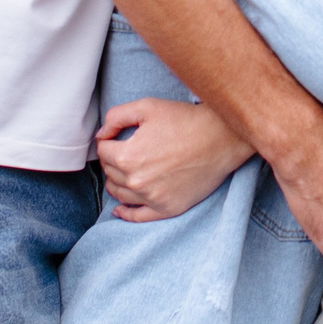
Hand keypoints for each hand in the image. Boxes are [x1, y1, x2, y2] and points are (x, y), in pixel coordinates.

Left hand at [97, 99, 254, 220]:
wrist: (221, 138)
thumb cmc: (185, 120)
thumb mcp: (147, 107)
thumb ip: (116, 117)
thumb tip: (101, 134)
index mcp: (127, 156)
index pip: (102, 151)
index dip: (108, 140)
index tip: (116, 136)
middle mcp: (136, 181)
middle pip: (109, 173)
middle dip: (112, 160)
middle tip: (125, 149)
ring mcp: (152, 198)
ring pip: (119, 194)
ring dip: (117, 181)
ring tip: (124, 171)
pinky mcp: (167, 208)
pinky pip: (138, 216)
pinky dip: (125, 213)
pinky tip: (119, 209)